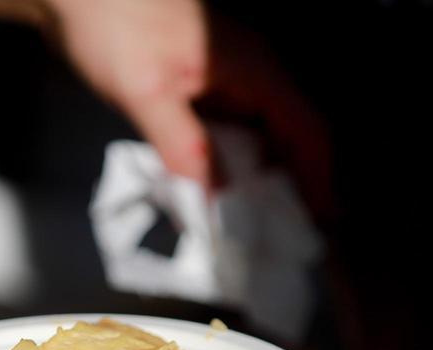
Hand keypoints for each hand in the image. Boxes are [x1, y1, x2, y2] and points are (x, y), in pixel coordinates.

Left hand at [45, 0, 333, 216]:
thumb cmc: (110, 25)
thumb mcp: (145, 90)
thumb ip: (183, 145)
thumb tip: (213, 202)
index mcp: (253, 69)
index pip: (307, 130)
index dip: (320, 180)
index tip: (322, 226)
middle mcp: (251, 73)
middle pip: (291, 138)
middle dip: (292, 190)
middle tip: (284, 242)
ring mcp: (228, 79)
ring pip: (261, 138)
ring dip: (259, 182)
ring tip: (252, 231)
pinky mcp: (202, 87)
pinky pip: (231, 134)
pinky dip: (229, 168)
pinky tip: (215, 196)